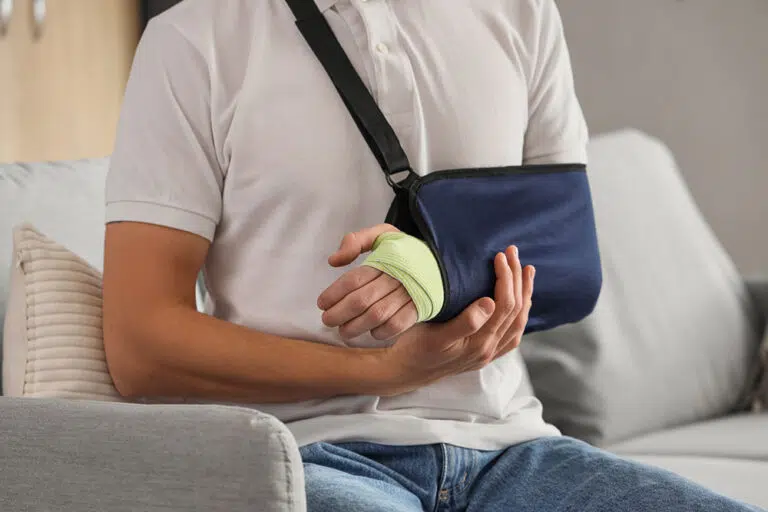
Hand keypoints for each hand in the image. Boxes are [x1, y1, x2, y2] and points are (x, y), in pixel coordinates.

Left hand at [318, 224, 418, 340]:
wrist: (443, 262)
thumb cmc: (405, 251)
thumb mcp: (383, 235)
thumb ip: (356, 241)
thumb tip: (333, 261)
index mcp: (385, 258)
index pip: (354, 279)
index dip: (334, 293)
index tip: (321, 303)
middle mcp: (396, 277)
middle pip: (361, 300)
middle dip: (340, 313)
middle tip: (327, 320)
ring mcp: (409, 294)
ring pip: (376, 315)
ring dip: (356, 326)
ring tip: (343, 331)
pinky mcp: (419, 308)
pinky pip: (397, 325)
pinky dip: (381, 331)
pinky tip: (371, 332)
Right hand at [379, 246, 534, 395]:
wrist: (406, 372)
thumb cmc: (416, 350)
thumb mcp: (435, 335)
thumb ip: (465, 322)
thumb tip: (490, 302)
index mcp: (480, 343)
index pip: (504, 304)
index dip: (506, 277)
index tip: (499, 256)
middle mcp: (489, 349)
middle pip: (515, 310)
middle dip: (517, 279)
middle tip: (513, 253)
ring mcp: (488, 353)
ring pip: (518, 321)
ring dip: (524, 294)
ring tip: (527, 272)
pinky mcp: (484, 353)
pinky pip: (512, 333)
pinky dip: (520, 313)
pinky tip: (520, 303)